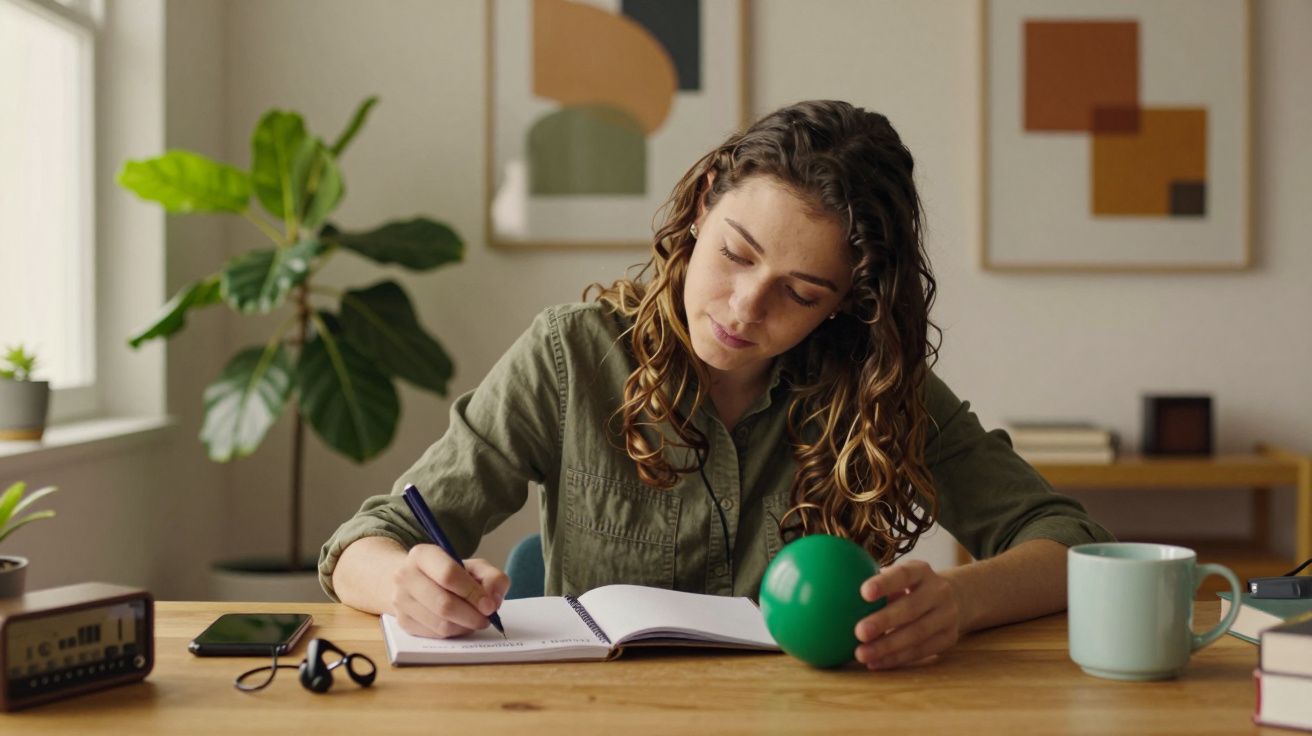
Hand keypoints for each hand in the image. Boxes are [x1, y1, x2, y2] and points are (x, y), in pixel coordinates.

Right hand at [389, 544, 510, 637]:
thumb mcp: (472, 566)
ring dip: (464, 627)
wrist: (411, 580)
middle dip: (471, 615)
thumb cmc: (446, 572)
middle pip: (443, 604)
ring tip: (475, 621)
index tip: (489, 604)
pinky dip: (453, 633)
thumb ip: (492, 577)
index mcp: (422, 555)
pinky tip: (460, 624)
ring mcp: (400, 601)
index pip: (449, 575)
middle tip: (486, 618)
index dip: (473, 592)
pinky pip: (434, 635)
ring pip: (440, 624)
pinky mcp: (402, 621)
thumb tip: (493, 599)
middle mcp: (405, 576)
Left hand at [853, 559, 962, 669]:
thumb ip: (872, 584)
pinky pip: (921, 651)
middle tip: (859, 632)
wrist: (954, 599)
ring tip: (861, 654)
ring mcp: (947, 615)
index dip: (885, 583)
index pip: (903, 574)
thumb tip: (827, 591)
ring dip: (888, 647)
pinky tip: (874, 663)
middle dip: (885, 621)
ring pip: (917, 634)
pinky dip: (896, 658)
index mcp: (921, 571)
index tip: (863, 593)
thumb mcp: (898, 578)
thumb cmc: (908, 588)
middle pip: (911, 608)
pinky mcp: (949, 638)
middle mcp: (939, 591)